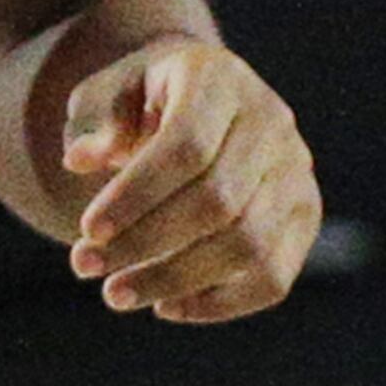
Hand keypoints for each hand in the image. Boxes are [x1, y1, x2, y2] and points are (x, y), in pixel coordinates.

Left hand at [61, 35, 318, 321]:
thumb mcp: (112, 90)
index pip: (187, 146)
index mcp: (220, 79)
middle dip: (144, 244)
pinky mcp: (305, 215)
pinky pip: (273, 277)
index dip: (136, 195)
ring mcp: (295, 169)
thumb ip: (96, 119)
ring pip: (246, 245)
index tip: (87, 231)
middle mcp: (271, 120)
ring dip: (176, 280)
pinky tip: (166, 306)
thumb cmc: (146, 100)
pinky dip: (219, 304)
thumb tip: (80, 160)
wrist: (206, 99)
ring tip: (117, 294)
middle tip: (85, 266)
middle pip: (217, 201)